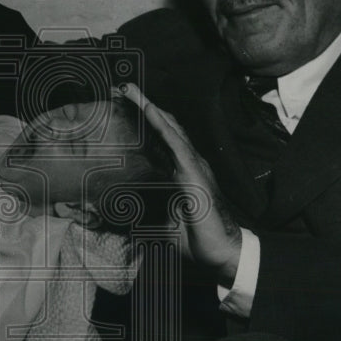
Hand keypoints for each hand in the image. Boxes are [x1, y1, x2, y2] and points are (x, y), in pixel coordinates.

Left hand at [119, 83, 242, 286]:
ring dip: (147, 107)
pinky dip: (161, 124)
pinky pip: (175, 142)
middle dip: (141, 106)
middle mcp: (187, 162)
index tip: (122, 105)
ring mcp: (192, 165)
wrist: (221, 252)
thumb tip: (122, 216)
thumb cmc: (196, 238)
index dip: (142, 121)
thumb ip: (145, 214)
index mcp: (179, 171)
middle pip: (162, 126)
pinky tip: (149, 109)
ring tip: (129, 90)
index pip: (158, 139)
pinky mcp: (194, 172)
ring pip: (168, 128)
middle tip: (120, 88)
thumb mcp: (161, 223)